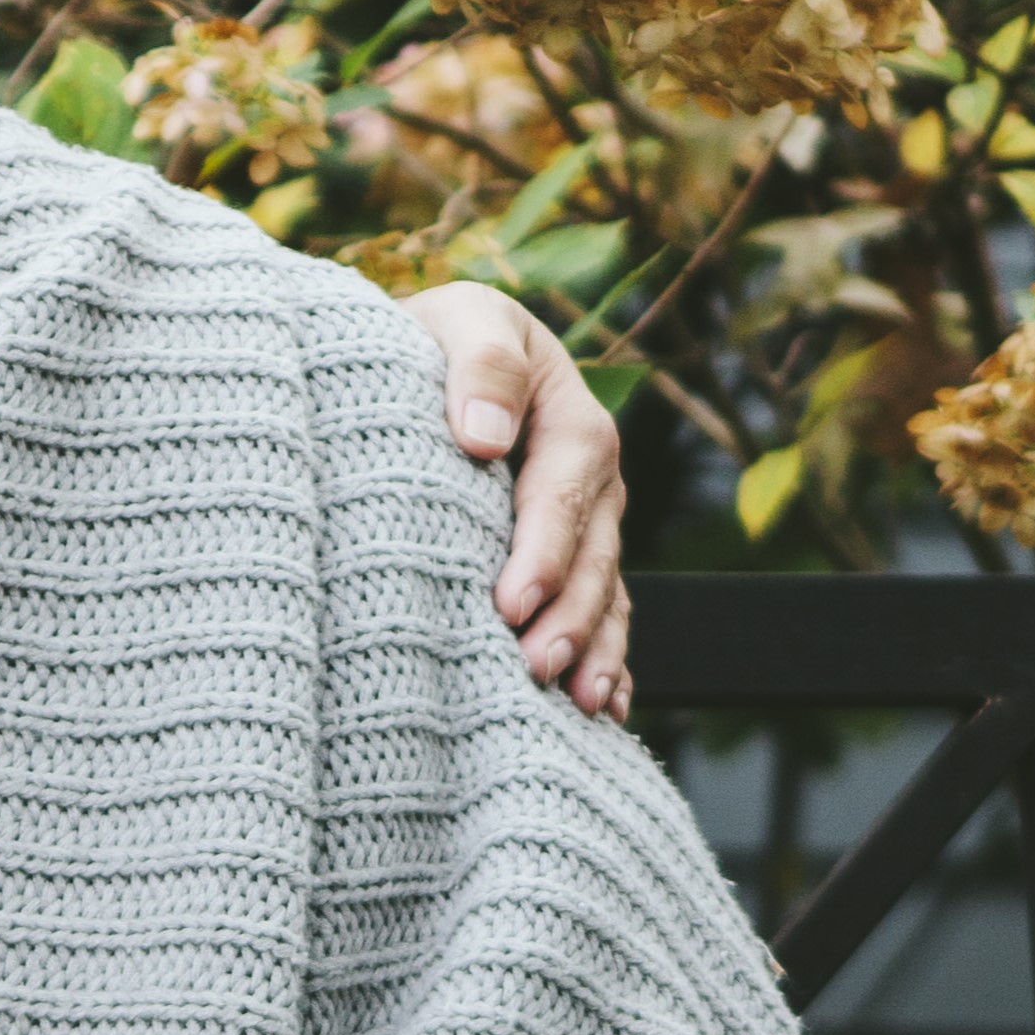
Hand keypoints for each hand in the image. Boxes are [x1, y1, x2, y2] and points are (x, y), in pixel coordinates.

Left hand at [399, 283, 630, 722]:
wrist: (428, 354)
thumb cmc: (438, 338)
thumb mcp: (462, 320)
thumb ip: (482, 364)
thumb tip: (485, 435)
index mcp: (572, 423)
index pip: (564, 493)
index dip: (544, 549)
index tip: (512, 601)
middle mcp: (590, 482)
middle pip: (593, 555)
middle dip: (571, 616)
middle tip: (537, 669)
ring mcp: (584, 527)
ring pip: (603, 594)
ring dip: (595, 649)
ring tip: (578, 704)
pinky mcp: (565, 559)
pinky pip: (598, 612)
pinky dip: (606, 660)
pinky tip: (600, 713)